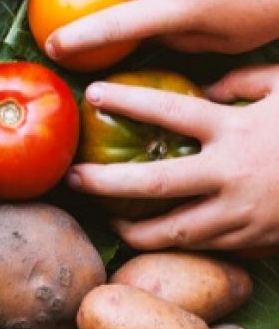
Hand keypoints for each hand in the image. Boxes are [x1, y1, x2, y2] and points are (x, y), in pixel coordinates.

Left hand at [68, 67, 278, 250]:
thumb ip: (244, 82)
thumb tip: (207, 85)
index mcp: (236, 129)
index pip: (171, 111)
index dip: (127, 101)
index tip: (93, 92)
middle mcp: (232, 173)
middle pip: (154, 183)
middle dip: (105, 182)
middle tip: (72, 178)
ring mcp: (243, 211)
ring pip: (174, 230)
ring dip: (134, 229)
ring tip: (106, 218)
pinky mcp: (256, 238)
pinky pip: (205, 246)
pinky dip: (175, 243)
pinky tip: (154, 236)